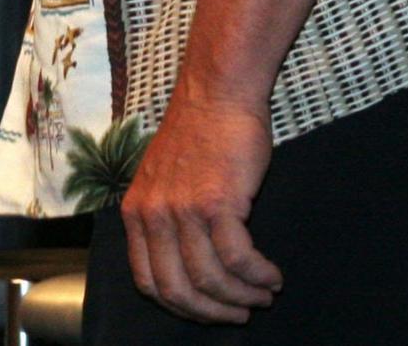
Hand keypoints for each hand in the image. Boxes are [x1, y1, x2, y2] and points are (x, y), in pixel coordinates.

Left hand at [116, 84, 281, 324]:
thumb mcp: (163, 179)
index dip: (180, 306)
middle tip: (239, 314)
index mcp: (136, 212)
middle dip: (211, 312)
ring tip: (263, 295)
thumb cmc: (200, 133)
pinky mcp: (217, 202)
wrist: (219, 92)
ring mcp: (183, 209)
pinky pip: (239, 258)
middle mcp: (153, 215)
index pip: (147, 280)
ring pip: (211, 279)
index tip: (206, 310)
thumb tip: (187, 264)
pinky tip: (271, 276)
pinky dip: (258, 275)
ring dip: (242, 296)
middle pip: (177, 290)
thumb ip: (165, 219)